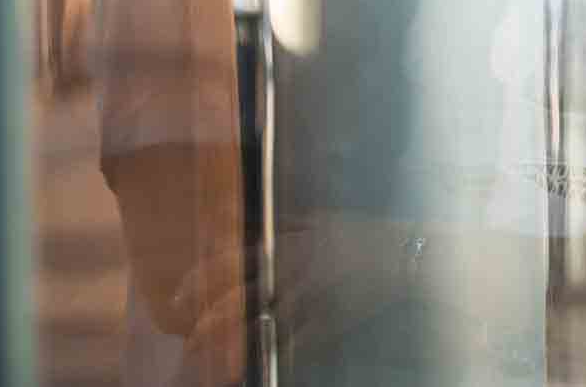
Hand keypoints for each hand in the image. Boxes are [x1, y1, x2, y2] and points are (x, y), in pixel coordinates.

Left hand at [173, 215, 402, 364]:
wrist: (408, 255)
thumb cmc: (364, 234)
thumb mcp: (322, 218)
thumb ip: (286, 224)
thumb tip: (247, 224)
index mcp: (290, 241)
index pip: (231, 260)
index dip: (198, 281)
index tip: (177, 298)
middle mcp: (294, 269)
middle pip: (239, 298)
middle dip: (207, 323)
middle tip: (188, 341)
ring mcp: (312, 297)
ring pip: (259, 325)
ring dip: (230, 346)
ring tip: (210, 363)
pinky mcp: (329, 321)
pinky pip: (291, 344)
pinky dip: (268, 355)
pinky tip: (250, 366)